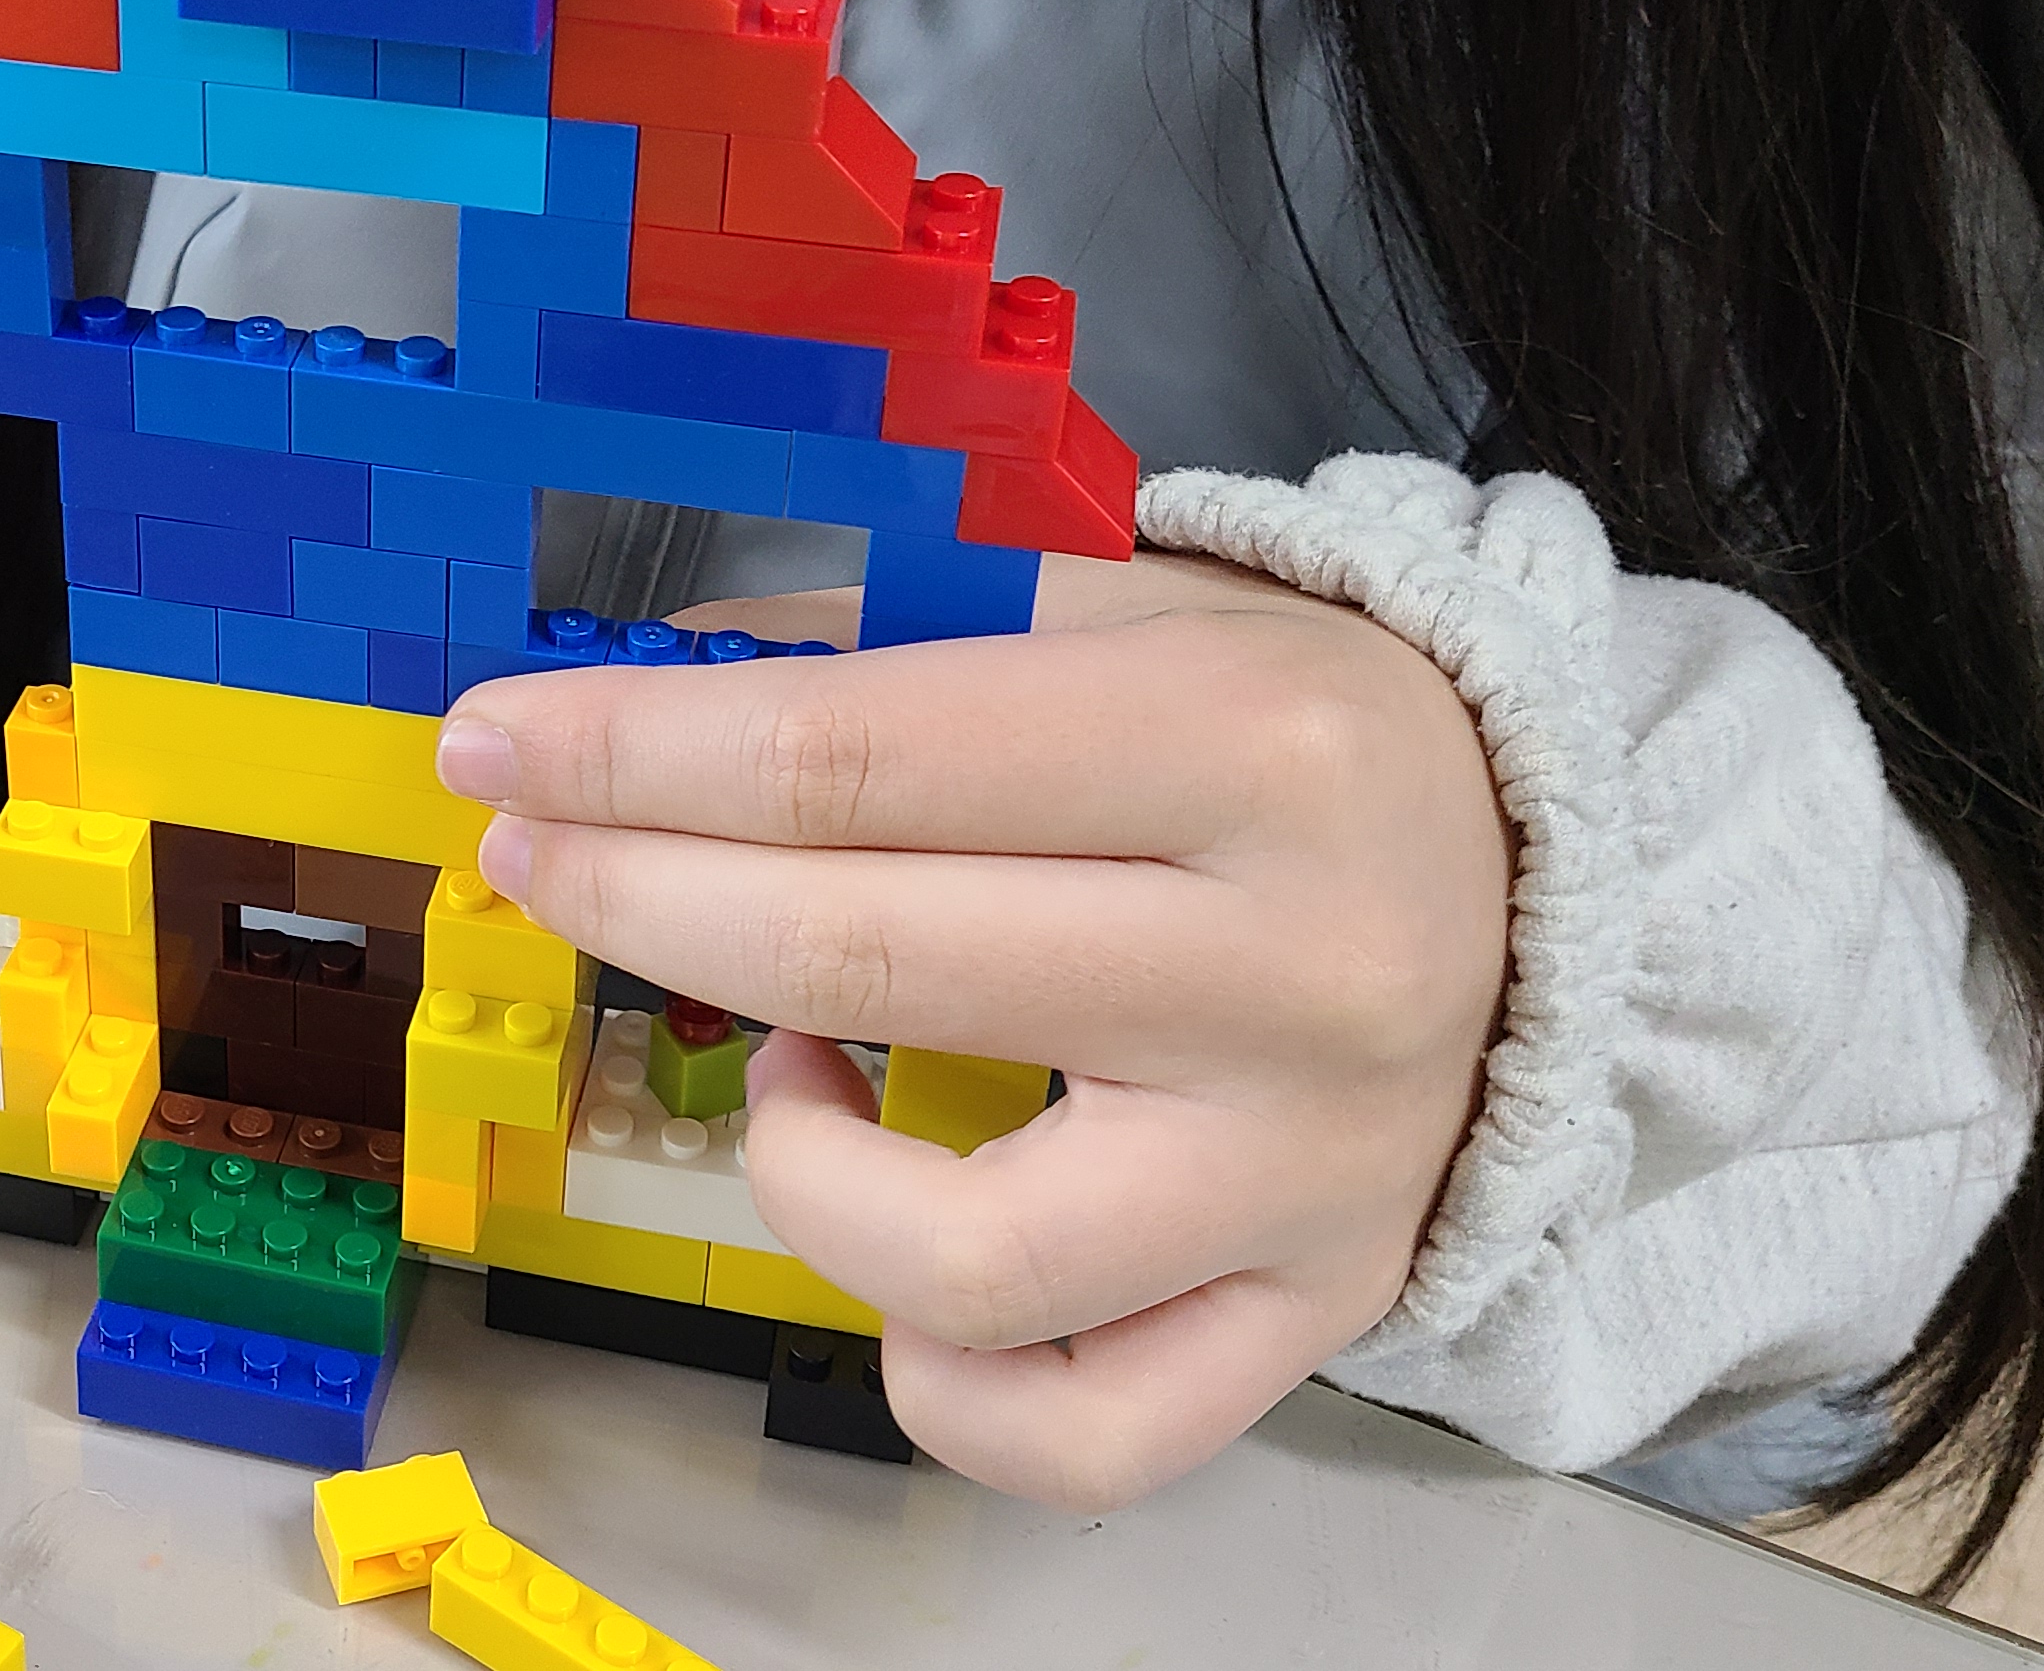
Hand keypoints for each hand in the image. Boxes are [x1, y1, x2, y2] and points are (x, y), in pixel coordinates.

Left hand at [435, 551, 1510, 1510]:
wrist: (1547, 887)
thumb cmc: (1293, 738)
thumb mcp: (1126, 615)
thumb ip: (889, 635)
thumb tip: (635, 682)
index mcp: (1252, 750)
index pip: (852, 762)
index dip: (631, 755)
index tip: (496, 739)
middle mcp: (1296, 975)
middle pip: (861, 963)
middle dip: (635, 895)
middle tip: (540, 852)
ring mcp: (1307, 1178)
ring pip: (953, 1252)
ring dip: (787, 1159)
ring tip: (790, 1063)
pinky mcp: (1310, 1317)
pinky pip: (1070, 1428)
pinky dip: (930, 1367)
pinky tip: (894, 1236)